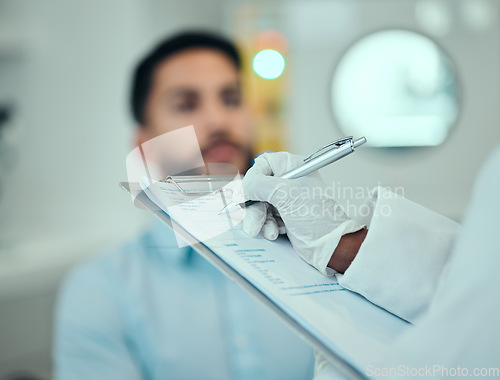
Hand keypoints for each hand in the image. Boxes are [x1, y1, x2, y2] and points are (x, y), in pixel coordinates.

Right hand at [241, 152, 363, 274]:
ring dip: (260, 220)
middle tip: (254, 222)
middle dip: (255, 207)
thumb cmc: (317, 217)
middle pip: (257, 187)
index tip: (246, 194)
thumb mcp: (285, 195)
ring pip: (259, 205)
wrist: (330, 245)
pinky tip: (277, 232)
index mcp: (294, 167)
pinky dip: (268, 226)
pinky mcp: (285, 216)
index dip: (252, 179)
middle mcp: (289, 180)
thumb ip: (259, 185)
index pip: (262, 165)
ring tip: (270, 231)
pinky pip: (265, 217)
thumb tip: (242, 187)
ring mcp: (287, 199)